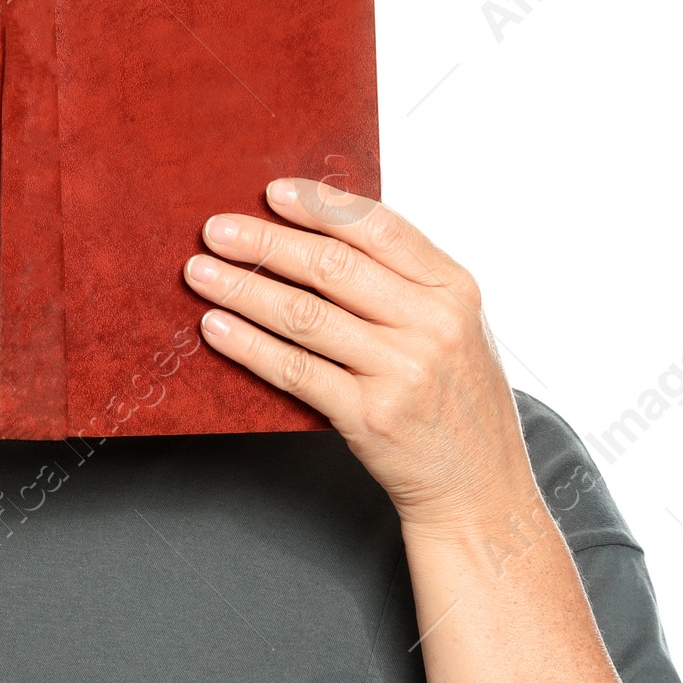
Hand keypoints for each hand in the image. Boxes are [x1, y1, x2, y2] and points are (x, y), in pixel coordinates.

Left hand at [183, 179, 534, 531]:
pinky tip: (217, 328)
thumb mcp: (457, 330)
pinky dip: (248, 346)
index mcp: (455, 291)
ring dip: (242, 289)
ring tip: (202, 274)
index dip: (320, 204)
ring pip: (303, 314)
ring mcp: (401, 371)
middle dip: (266, 242)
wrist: (480, 489)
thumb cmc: (459, 406)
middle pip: (332, 266)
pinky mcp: (369, 416)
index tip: (273, 193)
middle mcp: (432, 325)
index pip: (379, 228)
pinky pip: (294, 370)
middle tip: (217, 230)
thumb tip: (325, 237)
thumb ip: (408, 285)